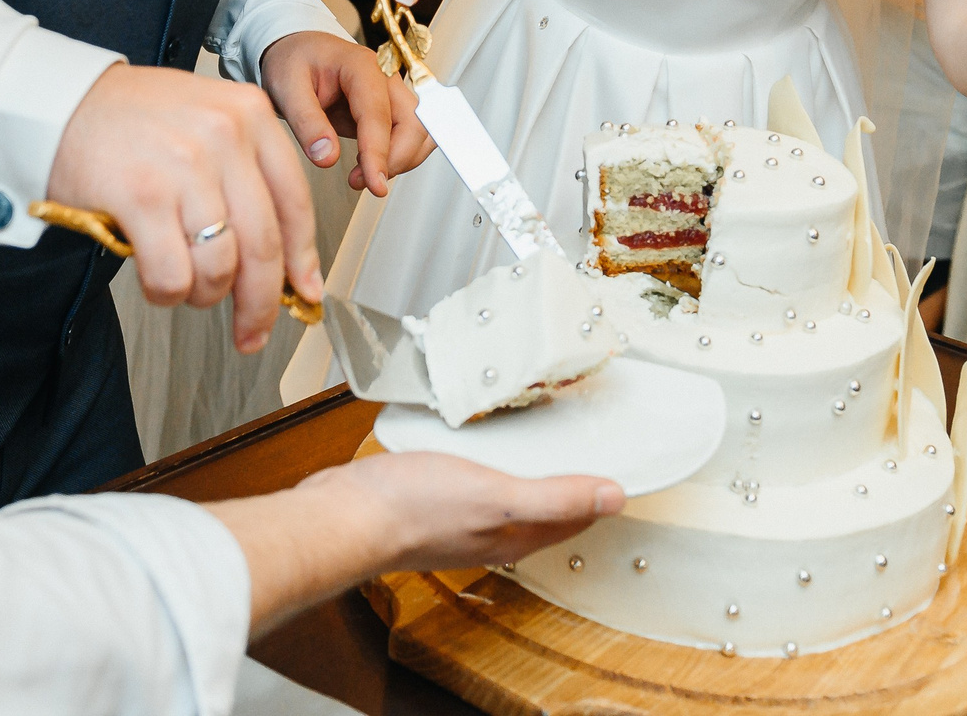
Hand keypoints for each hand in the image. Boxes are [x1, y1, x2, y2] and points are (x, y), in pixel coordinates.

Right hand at [47, 63, 321, 355]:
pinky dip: (167, 292)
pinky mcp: (141, 196)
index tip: (303, 291)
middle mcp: (224, 136)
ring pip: (220, 266)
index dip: (302, 259)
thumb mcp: (205, 118)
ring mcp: (183, 166)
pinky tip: (156, 279)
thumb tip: (279, 254)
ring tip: (185, 286)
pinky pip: (172, 275)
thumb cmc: (129, 117)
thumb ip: (245, 171)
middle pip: (264, 244)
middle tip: (253, 330)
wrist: (58, 102)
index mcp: (249, 113)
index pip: (295, 202)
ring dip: (204, 294)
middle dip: (261, 302)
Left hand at [260, 29, 432, 196]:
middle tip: (363, 181)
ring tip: (362, 176)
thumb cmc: (293, 62)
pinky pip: (409, 137)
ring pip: (419, 133)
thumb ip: (305, 122)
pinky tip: (370, 166)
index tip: (374, 183)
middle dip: (396, 160)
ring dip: (400, 161)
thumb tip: (327, 157)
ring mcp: (391, 94)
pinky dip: (398, 158)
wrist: (296, 52)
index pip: (378, 114)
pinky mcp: (390, 110)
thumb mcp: (285, 88)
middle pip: (414, 123)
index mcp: (360, 65)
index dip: (379, 152)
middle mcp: (385, 78)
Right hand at [303, 451, 623, 569]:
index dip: (599, 493)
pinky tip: (480, 437)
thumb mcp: (497, 497)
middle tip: (587, 440)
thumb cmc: (414, 510)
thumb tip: (613, 496)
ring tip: (541, 431)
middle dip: (568, 478)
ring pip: (509, 492)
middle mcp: (493, 533)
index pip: (575, 518)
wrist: (346, 516)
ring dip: (528, 466)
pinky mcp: (431, 497)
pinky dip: (488, 458)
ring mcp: (460, 516)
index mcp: (516, 536)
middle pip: (545, 508)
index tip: (620, 465)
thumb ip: (555, 497)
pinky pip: (474, 478)